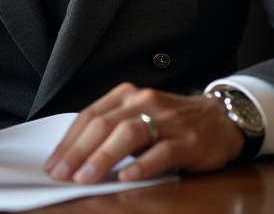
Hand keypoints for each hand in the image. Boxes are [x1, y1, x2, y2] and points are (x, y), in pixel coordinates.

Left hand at [44, 83, 244, 182]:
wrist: (219, 117)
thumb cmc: (172, 121)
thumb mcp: (138, 116)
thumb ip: (111, 129)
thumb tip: (73, 155)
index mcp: (128, 95)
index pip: (90, 116)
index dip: (69, 141)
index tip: (54, 163)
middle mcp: (145, 102)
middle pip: (105, 124)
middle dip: (79, 151)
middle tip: (63, 174)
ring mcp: (168, 120)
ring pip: (129, 134)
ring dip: (103, 157)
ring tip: (86, 177)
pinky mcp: (188, 140)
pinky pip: (162, 151)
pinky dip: (142, 164)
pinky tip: (126, 177)